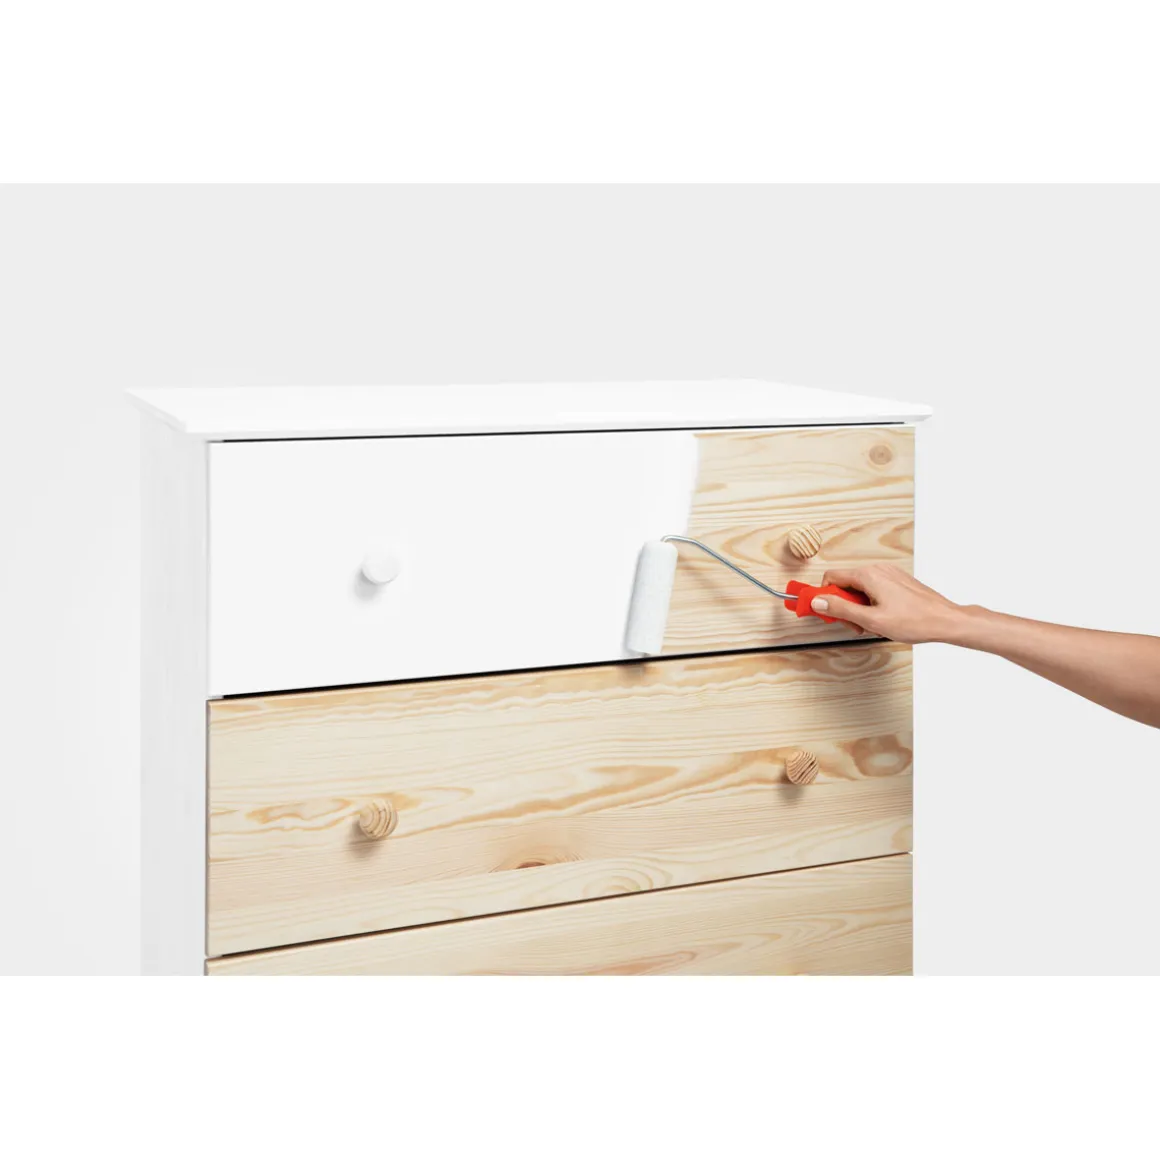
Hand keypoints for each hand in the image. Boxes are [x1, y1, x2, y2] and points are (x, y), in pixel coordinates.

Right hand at [812, 564, 967, 644]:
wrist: (946, 620)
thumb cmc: (915, 620)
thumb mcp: (871, 620)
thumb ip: (841, 609)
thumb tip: (819, 601)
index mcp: (868, 575)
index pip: (831, 578)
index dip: (823, 596)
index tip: (822, 610)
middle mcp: (878, 570)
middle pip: (845, 583)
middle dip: (843, 605)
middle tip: (853, 624)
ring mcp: (889, 574)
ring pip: (859, 588)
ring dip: (858, 606)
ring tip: (871, 624)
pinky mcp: (897, 581)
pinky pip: (873, 589)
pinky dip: (871, 603)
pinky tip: (881, 618)